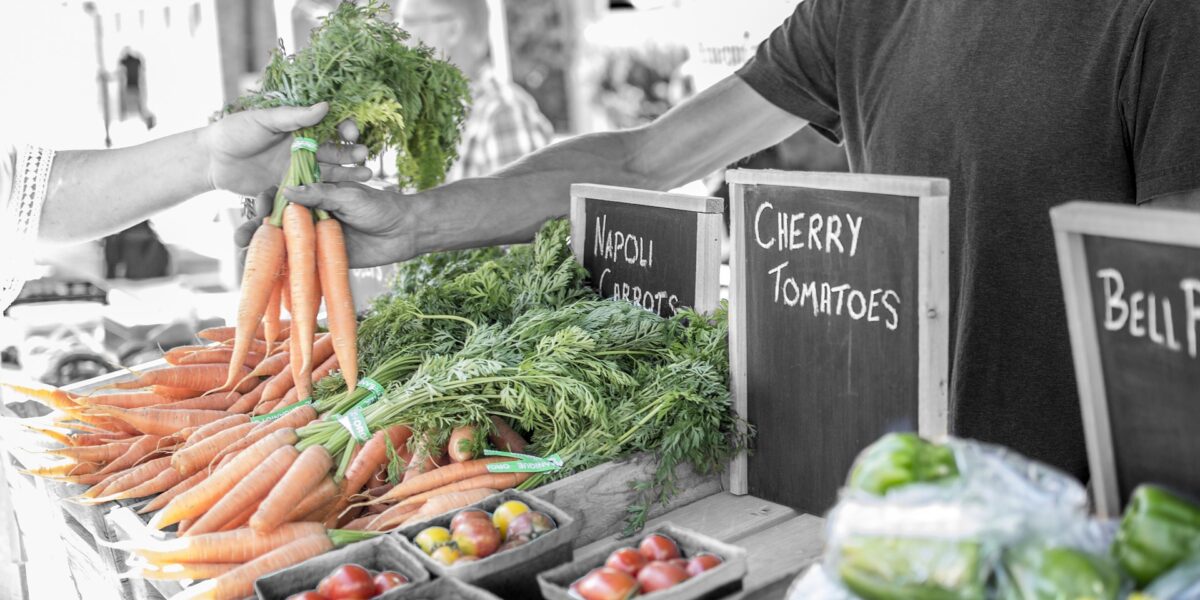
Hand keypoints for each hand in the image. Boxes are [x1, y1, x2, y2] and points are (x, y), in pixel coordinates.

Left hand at [200, 103, 371, 194]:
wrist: (212, 161)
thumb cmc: (235, 132)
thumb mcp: (264, 120)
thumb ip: (294, 116)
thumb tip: (325, 106)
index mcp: (298, 126)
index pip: (329, 124)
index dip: (344, 127)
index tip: (351, 133)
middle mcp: (302, 147)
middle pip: (334, 149)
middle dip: (351, 152)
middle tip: (364, 156)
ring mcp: (298, 168)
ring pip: (329, 170)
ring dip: (348, 172)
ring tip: (367, 175)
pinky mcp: (291, 187)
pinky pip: (314, 190)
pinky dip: (331, 192)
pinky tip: (347, 194)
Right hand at [235, 182, 410, 268]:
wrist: (404, 231)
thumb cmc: (378, 206)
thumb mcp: (348, 195)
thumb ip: (319, 194)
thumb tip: (286, 192)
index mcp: (313, 193)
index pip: (281, 195)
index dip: (267, 201)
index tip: (260, 206)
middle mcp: (308, 215)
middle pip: (275, 221)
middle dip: (255, 229)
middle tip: (239, 238)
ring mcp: (313, 238)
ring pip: (282, 243)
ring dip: (261, 250)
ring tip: (243, 255)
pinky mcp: (321, 258)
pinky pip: (298, 264)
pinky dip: (281, 269)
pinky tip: (264, 275)